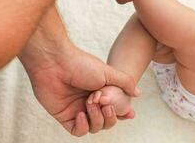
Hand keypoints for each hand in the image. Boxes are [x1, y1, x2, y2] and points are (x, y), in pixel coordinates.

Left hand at [20, 44, 137, 135]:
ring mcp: (78, 109)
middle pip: (107, 121)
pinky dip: (83, 126)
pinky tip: (81, 113)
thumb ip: (125, 82)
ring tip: (90, 104)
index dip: (123, 113)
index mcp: (101, 92)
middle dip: (110, 117)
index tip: (129, 113)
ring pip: (94, 128)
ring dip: (96, 119)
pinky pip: (78, 131)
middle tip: (107, 105)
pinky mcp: (65, 116)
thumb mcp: (109, 73)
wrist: (56, 63)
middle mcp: (91, 102)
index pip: (115, 108)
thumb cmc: (82, 65)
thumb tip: (138, 94)